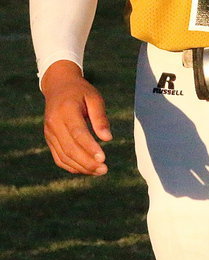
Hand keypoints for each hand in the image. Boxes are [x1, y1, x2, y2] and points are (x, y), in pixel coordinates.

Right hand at [40, 60, 111, 175]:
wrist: (59, 88)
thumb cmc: (81, 92)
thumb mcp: (94, 98)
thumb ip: (100, 118)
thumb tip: (108, 138)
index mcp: (66, 111)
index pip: (78, 133)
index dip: (90, 147)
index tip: (103, 158)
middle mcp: (54, 124)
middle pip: (69, 148)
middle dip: (87, 162)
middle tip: (104, 169)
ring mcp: (49, 134)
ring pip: (63, 156)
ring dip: (81, 167)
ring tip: (99, 171)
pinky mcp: (49, 140)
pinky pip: (59, 158)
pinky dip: (71, 166)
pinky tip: (86, 169)